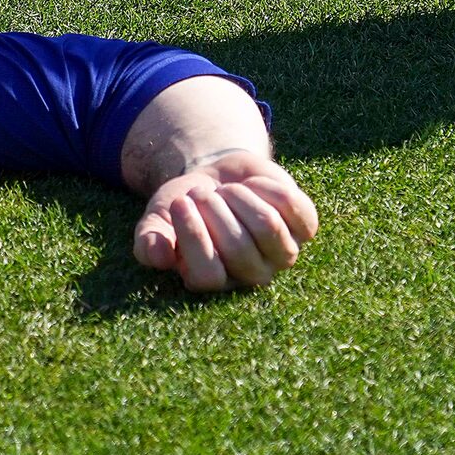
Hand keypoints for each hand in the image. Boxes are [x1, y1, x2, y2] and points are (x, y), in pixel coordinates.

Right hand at [133, 149, 319, 292]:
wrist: (217, 175)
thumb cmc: (185, 204)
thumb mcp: (158, 218)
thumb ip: (149, 240)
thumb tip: (158, 257)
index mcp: (214, 279)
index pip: (207, 275)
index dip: (192, 236)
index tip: (179, 202)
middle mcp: (251, 274)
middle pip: (238, 247)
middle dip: (213, 208)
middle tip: (201, 193)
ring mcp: (282, 253)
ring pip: (267, 225)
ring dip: (239, 196)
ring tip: (226, 190)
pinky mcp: (305, 227)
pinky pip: (290, 204)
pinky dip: (265, 185)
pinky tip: (252, 186)